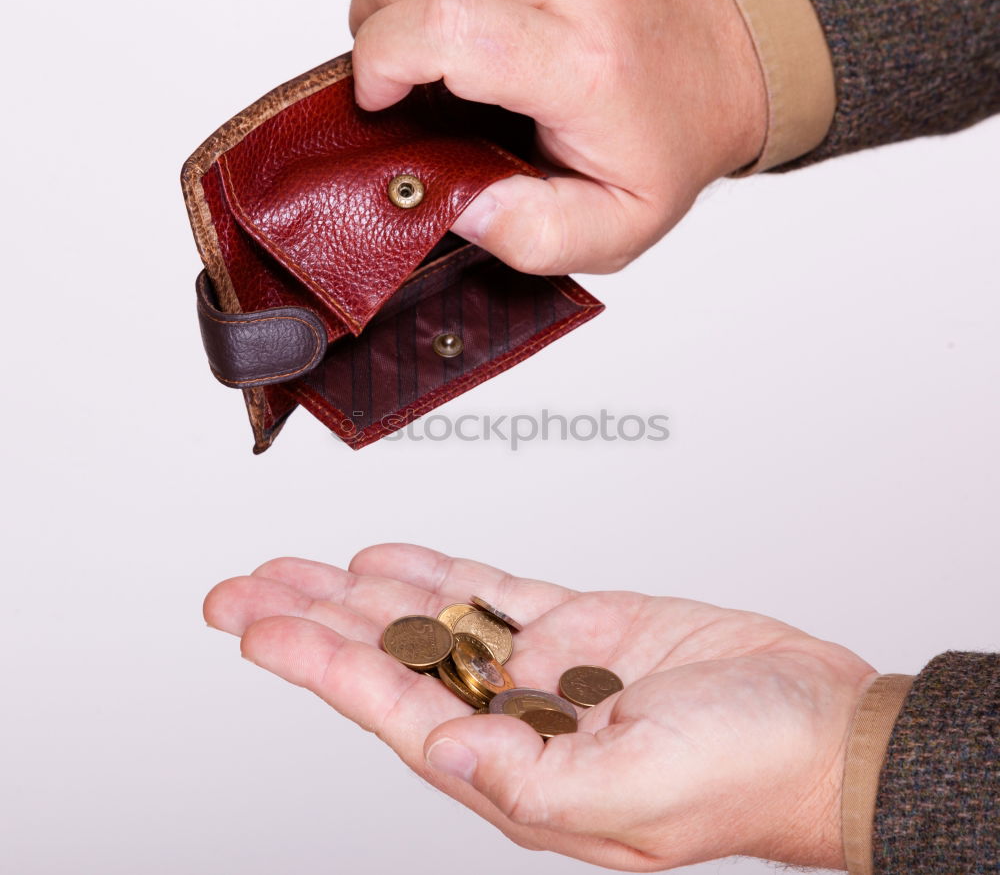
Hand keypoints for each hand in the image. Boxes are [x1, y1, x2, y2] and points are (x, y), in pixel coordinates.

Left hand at [205, 544, 874, 870]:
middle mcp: (517, 717)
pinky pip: (492, 591)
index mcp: (518, 768)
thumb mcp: (645, 791)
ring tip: (295, 567)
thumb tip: (442, 749)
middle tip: (242, 590)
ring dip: (362, 596)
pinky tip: (391, 560)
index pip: (393, 705)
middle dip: (312, 624)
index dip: (319, 666)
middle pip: (391, 661)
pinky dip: (439, 571)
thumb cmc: (751, 770)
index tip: (257, 626)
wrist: (822, 725)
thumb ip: (537, 781)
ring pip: (432, 621)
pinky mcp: (580, 625)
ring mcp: (545, 668)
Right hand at [347, 0, 766, 274]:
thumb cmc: (665, 149)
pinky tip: (457, 14)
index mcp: (584, 67)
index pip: (447, 28)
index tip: (379, 101)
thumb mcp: (613, 229)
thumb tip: (453, 203)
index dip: (384, 59)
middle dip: (379, 23)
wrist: (724, 72)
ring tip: (429, 47)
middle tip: (404, 79)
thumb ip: (531, 235)